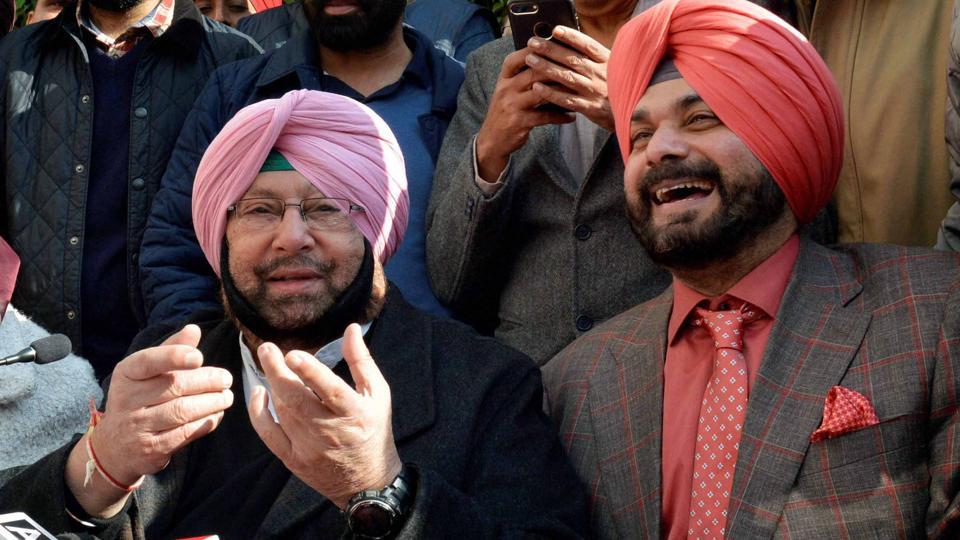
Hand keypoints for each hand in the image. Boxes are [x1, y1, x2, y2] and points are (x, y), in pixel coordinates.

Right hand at [66, 325, 232, 515]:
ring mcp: (137, 426)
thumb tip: (194, 329)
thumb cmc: (138, 400)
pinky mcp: (151, 448)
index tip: (199, 357)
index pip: (148, 361)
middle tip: (226, 379)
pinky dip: (206, 423)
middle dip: (207, 381)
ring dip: (211, 403)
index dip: (174, 356)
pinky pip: (185, 433)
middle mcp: (127, 399)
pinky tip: (217, 415)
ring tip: (227, 397)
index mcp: (126, 374)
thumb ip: (170, 350)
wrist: (114, 447)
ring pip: (182, 410)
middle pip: (174, 386)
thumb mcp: (145, 373)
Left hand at [249, 324, 401, 508]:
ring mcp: (309, 448)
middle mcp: (330, 431)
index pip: (330, 390)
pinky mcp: (293, 460)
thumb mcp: (377, 394)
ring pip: (283, 412)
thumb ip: (361, 361)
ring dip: (272, 385)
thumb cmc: (374, 429)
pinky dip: (259, 413)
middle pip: (297, 400)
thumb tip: (350, 328)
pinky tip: (259, 393)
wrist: (367, 482)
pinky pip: (269, 434)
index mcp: (355, 413)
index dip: (310, 372)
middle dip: (278, 372)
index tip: (292, 354)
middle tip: (266, 349)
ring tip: (270, 363)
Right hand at [475, 46, 575, 181]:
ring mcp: (512, 106)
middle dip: (555, 68)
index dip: (534, 50)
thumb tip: (547, 61)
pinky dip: (560, 116)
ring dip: (561, 91)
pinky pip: (545, 116)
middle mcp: (506, 89)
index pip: (516, 59)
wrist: (492, 139)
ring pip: (541, 93)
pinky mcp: (519, 122)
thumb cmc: (506, 111)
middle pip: (532, 72)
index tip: (554, 45)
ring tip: (578, 90)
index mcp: (503, 79)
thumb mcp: (508, 91)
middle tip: (575, 67)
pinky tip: (572, 116)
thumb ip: (522, 77)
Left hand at [525, 26, 613, 131]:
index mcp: (607, 61)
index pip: (587, 45)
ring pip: (567, 77)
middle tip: (533, 43)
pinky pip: (567, 100)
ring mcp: (594, 91)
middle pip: (572, 59)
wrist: (632, 114)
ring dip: (547, 68)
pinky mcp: (590, 108)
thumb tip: (571, 45)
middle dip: (550, 49)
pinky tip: (537, 87)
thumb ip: (594, 58)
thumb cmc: (616, 88)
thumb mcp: (612, 68)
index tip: (555, 30)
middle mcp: (601, 74)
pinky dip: (551, 93)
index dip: (571, 37)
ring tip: (530, 60)